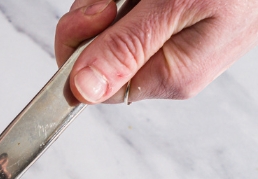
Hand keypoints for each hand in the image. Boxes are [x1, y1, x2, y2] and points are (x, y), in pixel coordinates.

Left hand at [55, 0, 257, 104]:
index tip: (93, 12)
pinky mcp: (178, 16)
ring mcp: (175, 41)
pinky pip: (135, 8)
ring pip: (114, 24)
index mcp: (170, 76)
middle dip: (97, 15)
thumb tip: (83, 90)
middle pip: (100, 52)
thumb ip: (128, 46)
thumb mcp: (176, 5)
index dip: (79, 49)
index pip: (95, 85)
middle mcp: (169, 66)